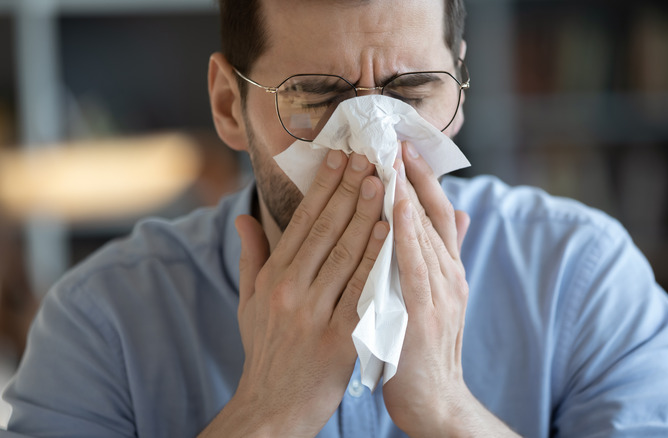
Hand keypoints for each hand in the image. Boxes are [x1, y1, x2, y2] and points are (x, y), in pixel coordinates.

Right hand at [200, 151, 386, 437]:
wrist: (273, 407)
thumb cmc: (266, 351)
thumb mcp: (250, 302)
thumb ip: (251, 256)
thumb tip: (244, 216)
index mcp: (273, 278)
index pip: (301, 222)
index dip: (322, 187)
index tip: (339, 157)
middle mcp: (291, 290)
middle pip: (326, 230)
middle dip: (349, 190)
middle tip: (369, 157)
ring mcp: (315, 314)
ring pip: (346, 254)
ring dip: (366, 216)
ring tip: (384, 183)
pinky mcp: (339, 338)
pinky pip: (362, 291)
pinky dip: (376, 260)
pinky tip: (390, 234)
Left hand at [383, 142, 518, 437]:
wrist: (434, 399)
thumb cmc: (424, 347)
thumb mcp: (436, 296)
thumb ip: (441, 256)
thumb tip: (458, 212)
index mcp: (445, 269)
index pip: (435, 213)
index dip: (422, 178)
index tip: (403, 146)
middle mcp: (448, 275)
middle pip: (432, 215)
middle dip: (415, 175)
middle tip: (396, 139)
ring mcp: (439, 293)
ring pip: (425, 234)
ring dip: (410, 194)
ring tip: (394, 159)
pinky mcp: (425, 314)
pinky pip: (416, 267)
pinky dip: (408, 235)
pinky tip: (398, 208)